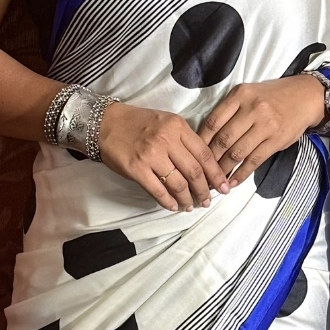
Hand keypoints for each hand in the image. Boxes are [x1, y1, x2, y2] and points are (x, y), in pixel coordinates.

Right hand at [98, 103, 231, 211]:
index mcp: (177, 127)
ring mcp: (150, 155)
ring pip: (178, 183)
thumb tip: (202, 166)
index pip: (204, 153)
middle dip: (205, 190)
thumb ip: (184, 140)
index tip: (223, 186)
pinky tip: (174, 206)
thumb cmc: (138, 123)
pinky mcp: (136, 168)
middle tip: (207, 201)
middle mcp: (166, 140)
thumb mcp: (166, 122)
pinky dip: (168, 201)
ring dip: (187, 199)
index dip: (216, 173)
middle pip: (194, 171)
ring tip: (190, 206)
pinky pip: (158, 190)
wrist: (105, 123)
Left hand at [198, 76, 325, 186]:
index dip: (201, 141)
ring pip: (237, 152)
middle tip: (202, 172)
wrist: (304, 97)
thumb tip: (207, 137)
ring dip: (224, 169)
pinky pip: (254, 160)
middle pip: (223, 139)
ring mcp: (265, 125)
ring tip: (216, 180)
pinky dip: (241, 174)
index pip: (213, 121)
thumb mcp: (248, 94)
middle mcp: (252, 109)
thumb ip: (229, 110)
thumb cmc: (271, 97)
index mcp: (239, 95)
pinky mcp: (276, 140)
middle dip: (210, 159)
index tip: (194, 154)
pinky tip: (233, 181)